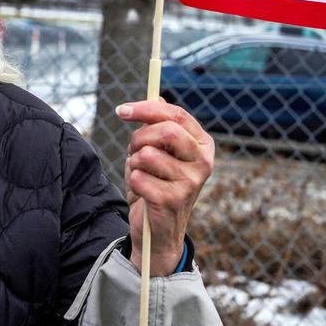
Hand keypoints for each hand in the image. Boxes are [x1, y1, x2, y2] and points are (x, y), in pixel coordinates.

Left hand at [119, 98, 213, 276]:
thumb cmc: (158, 183)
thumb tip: (156, 94)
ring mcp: (191, 182)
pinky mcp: (173, 200)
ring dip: (134, 163)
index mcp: (203, 144)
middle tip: (133, 150)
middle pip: (165, 131)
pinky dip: (133, 181)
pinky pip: (138, 177)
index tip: (122, 110)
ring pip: (147, 155)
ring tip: (141, 175)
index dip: (146, 109)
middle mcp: (203, 162)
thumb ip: (158, 124)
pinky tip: (142, 192)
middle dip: (139, 138)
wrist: (158, 230)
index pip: (176, 114)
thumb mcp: (159, 150)